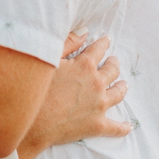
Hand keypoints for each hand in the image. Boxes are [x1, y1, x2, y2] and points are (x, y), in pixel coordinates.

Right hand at [17, 35, 129, 158]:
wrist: (31, 120)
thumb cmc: (36, 88)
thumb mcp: (49, 59)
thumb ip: (68, 43)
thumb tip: (85, 31)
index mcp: (84, 65)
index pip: (98, 50)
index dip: (102, 44)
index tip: (106, 40)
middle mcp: (96, 83)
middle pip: (112, 71)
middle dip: (113, 64)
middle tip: (114, 61)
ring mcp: (99, 105)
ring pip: (118, 94)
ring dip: (122, 87)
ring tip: (123, 84)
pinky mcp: (97, 125)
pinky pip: (116, 127)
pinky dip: (123, 127)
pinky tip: (128, 126)